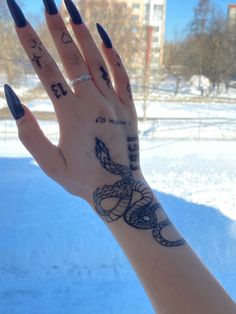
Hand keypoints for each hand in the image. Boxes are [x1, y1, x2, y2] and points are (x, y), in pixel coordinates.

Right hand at [5, 0, 140, 203]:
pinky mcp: (128, 107)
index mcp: (70, 115)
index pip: (45, 70)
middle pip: (72, 57)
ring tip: (69, 6)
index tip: (18, 16)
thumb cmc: (82, 180)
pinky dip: (112, 53)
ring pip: (97, 60)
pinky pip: (121, 74)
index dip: (29, 41)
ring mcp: (114, 103)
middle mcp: (93, 103)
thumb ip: (29, 133)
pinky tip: (102, 34)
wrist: (119, 189)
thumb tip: (12, 97)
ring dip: (82, 32)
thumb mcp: (49, 163)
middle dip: (56, 26)